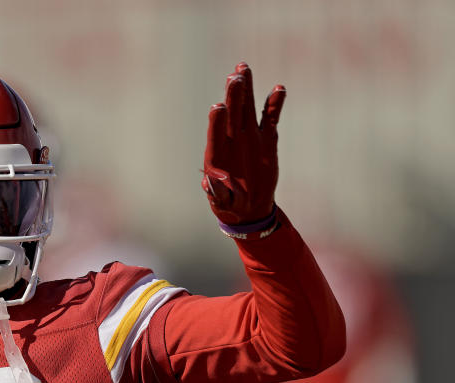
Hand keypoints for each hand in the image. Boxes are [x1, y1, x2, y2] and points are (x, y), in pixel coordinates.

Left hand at [202, 62, 285, 224]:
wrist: (249, 207)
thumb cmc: (229, 204)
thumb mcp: (222, 202)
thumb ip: (216, 192)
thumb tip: (210, 181)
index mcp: (217, 155)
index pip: (215, 134)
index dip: (216, 121)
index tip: (218, 106)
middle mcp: (232, 141)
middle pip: (232, 114)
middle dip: (233, 95)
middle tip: (234, 75)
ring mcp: (249, 137)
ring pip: (248, 109)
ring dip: (247, 89)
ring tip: (244, 68)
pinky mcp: (267, 139)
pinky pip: (271, 118)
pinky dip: (275, 104)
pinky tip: (278, 88)